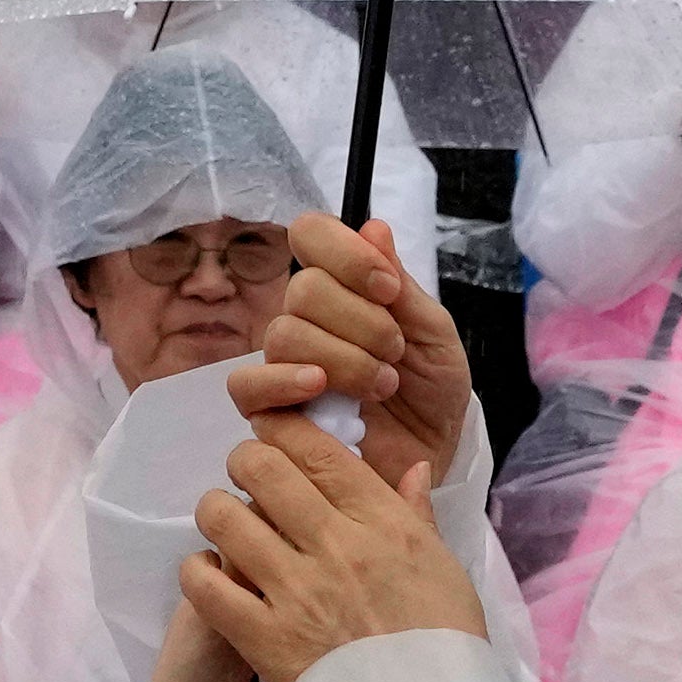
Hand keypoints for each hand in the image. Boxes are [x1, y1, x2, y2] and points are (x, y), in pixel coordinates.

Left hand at [185, 423, 488, 681]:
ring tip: (223, 525)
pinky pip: (206, 585)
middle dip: (244, 462)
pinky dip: (197, 571)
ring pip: (224, 517)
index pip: (317, 449)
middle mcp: (336, 545)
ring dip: (216, 512)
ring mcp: (297, 591)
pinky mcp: (265, 638)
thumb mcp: (445, 569)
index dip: (283, 430)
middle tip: (246, 479)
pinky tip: (209, 574)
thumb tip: (411, 466)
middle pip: (261, 468)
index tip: (273, 436)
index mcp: (383, 522)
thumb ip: (417, 514)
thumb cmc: (443, 645)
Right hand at [233, 214, 467, 496]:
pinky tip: (322, 387)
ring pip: (284, 334)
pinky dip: (284, 380)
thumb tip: (374, 227)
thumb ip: (401, 286)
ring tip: (382, 385)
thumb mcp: (434, 334)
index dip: (344, 254)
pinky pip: (247, 384)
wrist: (434, 454)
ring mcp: (284, 362)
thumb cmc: (434, 391)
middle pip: (302, 289)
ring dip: (343, 358)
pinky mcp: (270, 410)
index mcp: (342, 286)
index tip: (388, 289)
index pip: (310, 235)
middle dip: (361, 321)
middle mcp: (306, 317)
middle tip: (395, 352)